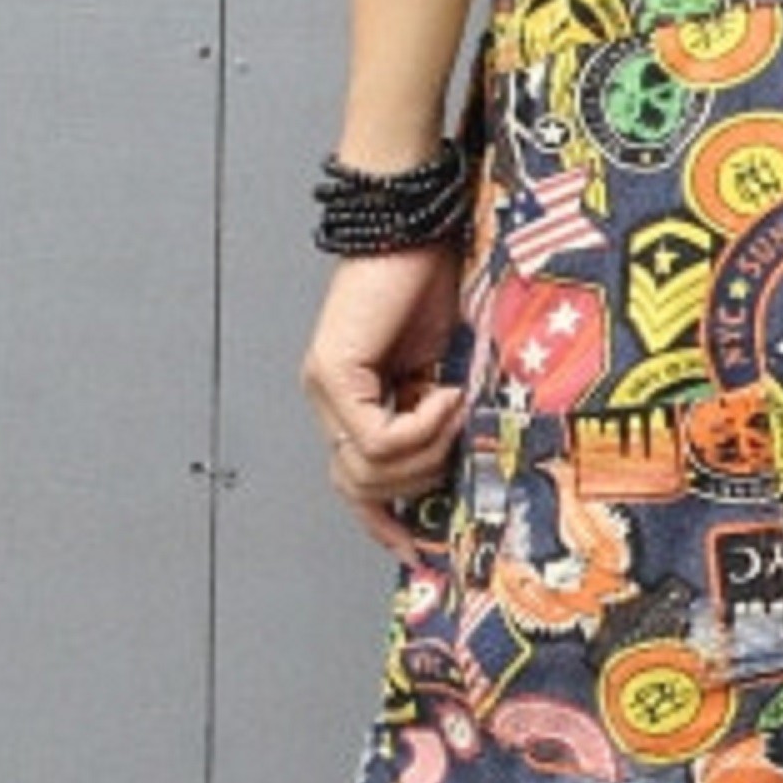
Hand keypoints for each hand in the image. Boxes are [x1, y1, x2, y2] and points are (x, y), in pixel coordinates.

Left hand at [302, 242, 467, 557]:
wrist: (419, 231)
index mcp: (352, 405)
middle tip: (457, 432)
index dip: (384, 522)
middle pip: (362, 488)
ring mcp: (325, 389)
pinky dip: (421, 425)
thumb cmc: (435, 288)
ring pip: (370, 470)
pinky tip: (444, 391)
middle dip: (421, 478)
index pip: (354, 485)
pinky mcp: (333, 375)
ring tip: (453, 405)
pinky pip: (378, 437)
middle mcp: (328, 402)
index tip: (419, 551)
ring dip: (426, 450)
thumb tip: (457, 470)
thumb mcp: (444, 373)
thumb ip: (437, 418)